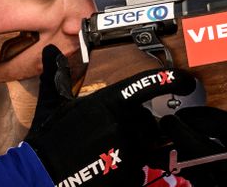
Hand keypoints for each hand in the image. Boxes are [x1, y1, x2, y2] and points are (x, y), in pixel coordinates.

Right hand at [26, 45, 196, 186]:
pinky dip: (129, 169)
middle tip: (116, 133)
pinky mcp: (129, 175)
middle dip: (139, 126)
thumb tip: (51, 52)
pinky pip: (140, 169)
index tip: (185, 80)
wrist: (41, 177)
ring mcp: (128, 150)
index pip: (147, 85)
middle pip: (149, 120)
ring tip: (109, 151)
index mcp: (108, 102)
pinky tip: (108, 168)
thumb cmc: (47, 141)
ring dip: (135, 147)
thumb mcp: (52, 105)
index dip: (171, 80)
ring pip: (146, 145)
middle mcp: (123, 123)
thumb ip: (57, 75)